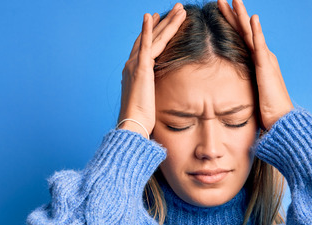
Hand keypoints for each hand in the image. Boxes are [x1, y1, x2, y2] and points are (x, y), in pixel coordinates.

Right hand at [118, 3, 186, 138]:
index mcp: (134, 73)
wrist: (133, 126)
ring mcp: (135, 65)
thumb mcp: (149, 103)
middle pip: (151, 37)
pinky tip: (151, 16)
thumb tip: (158, 99)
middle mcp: (132, 65)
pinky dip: (148, 29)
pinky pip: (146, 45)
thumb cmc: (141, 121)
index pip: (146, 47)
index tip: (160, 20)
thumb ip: (152, 94)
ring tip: (179, 8)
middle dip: (164, 22)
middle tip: (175, 9)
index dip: (153, 32)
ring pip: (154, 38)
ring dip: (167, 22)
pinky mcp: (140, 68)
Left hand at [217, 0, 292, 129]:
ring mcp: (265, 60)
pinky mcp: (267, 67)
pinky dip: (256, 32)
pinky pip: (260, 46)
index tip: (219, 11)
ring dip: (243, 16)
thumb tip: (222, 89)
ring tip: (234, 0)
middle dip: (233, 13)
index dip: (230, 23)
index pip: (240, 38)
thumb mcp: (248, 94)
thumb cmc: (265, 111)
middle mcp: (262, 56)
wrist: (280, 120)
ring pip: (251, 33)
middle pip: (244, 30)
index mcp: (256, 61)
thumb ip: (239, 85)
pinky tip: (252, 19)